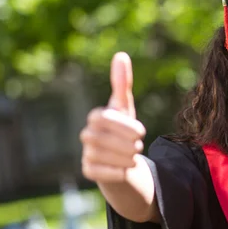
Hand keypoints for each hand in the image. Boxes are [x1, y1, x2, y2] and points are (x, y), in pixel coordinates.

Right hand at [80, 52, 145, 182]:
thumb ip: (123, 83)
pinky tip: (126, 169)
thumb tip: (121, 55)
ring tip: (134, 156)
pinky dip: (118, 171)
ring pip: (105, 156)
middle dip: (127, 143)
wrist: (122, 159)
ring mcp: (86, 153)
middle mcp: (87, 135)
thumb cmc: (123, 129)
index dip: (125, 126)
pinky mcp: (89, 171)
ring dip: (126, 158)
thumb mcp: (125, 107)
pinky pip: (101, 172)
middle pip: (104, 139)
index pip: (105, 118)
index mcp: (96, 117)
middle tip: (139, 146)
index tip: (141, 132)